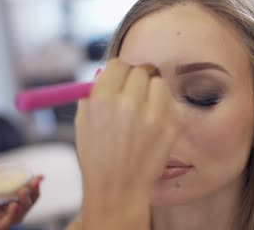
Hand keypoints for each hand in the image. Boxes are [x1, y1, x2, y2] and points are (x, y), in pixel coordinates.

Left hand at [0, 165, 42, 229]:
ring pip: (19, 215)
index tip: (38, 175)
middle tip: (36, 182)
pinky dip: (12, 215)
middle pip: (24, 204)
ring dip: (26, 203)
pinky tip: (14, 205)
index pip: (18, 193)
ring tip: (25, 190)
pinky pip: (5, 224)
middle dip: (34, 193)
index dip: (30, 185)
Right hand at [75, 59, 178, 227]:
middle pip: (140, 70)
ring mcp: (152, 115)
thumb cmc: (97, 155)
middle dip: (136, 79)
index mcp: (102, 98)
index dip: (119, 72)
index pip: (119, 65)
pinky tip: (153, 120)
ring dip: (151, 90)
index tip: (120, 80)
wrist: (118, 188)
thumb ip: (94, 93)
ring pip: (158, 82)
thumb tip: (108, 71)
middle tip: (134, 92)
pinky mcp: (170, 125)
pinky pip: (170, 101)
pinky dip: (162, 106)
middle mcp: (128, 103)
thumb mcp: (83, 121)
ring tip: (144, 107)